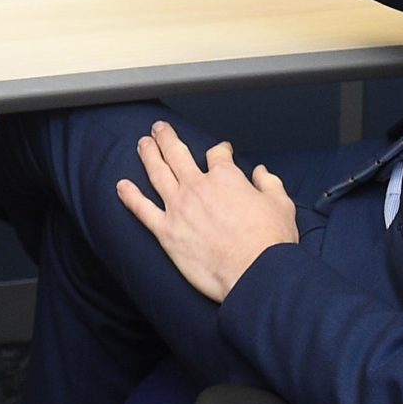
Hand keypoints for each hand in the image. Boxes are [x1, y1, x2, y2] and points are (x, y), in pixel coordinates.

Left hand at [116, 122, 297, 304]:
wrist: (255, 274)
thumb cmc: (269, 242)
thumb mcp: (280, 204)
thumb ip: (269, 183)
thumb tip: (261, 172)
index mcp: (225, 177)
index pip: (217, 154)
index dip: (220, 150)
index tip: (221, 150)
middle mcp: (197, 186)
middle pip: (177, 154)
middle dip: (167, 138)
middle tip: (159, 129)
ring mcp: (178, 208)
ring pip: (157, 173)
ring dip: (148, 156)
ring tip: (142, 144)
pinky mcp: (166, 233)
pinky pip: (142, 210)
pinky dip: (130, 196)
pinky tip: (121, 186)